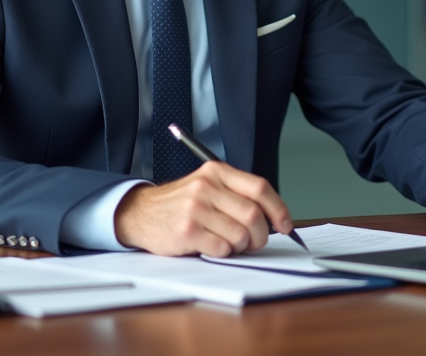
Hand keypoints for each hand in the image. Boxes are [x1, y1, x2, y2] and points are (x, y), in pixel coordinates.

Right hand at [114, 161, 295, 256]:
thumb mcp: (207, 185)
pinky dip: (223, 253)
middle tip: (255, 242)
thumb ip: (236, 194)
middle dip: (261, 235)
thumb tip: (273, 216)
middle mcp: (207, 186)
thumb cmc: (180, 203)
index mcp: (217, 172)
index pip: (260, 188)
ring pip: (240, 235)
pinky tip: (212, 247)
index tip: (285, 225)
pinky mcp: (187, 231)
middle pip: (253, 215)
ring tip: (228, 243)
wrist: (140, 213)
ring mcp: (196, 208)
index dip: (278, 209)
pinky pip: (222, 249)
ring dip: (241, 246)